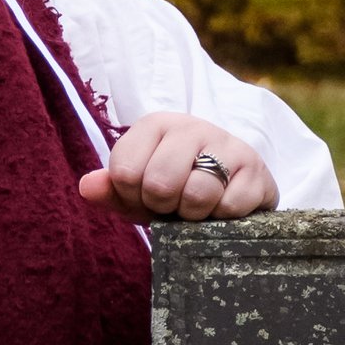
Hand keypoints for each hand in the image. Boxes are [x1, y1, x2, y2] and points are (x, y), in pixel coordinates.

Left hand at [78, 112, 278, 220]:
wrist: (236, 185)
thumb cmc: (179, 187)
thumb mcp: (139, 189)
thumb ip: (111, 189)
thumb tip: (87, 187)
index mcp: (156, 125)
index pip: (124, 171)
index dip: (131, 197)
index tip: (145, 197)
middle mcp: (191, 127)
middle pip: (159, 183)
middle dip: (163, 207)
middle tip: (174, 205)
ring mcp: (228, 145)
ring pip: (197, 195)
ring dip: (194, 216)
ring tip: (199, 208)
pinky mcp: (256, 169)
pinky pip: (230, 206)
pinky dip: (223, 219)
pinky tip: (224, 209)